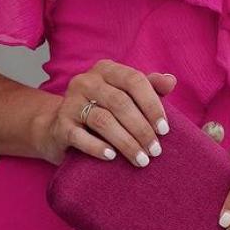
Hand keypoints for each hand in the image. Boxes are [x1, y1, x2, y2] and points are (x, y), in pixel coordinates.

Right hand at [42, 59, 176, 167]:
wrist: (58, 127)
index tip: (164, 129)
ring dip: (126, 142)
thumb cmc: (101, 109)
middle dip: (142, 129)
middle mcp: (86, 81)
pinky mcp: (60, 125)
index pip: (134, 80)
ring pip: (103, 120)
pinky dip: (98, 147)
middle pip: (120, 103)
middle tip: (155, 150)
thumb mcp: (124, 94)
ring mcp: (70, 102)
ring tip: (141, 160)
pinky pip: (80, 136)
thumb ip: (148, 86)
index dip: (152, 105)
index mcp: (106, 69)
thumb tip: (171, 81)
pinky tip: (112, 157)